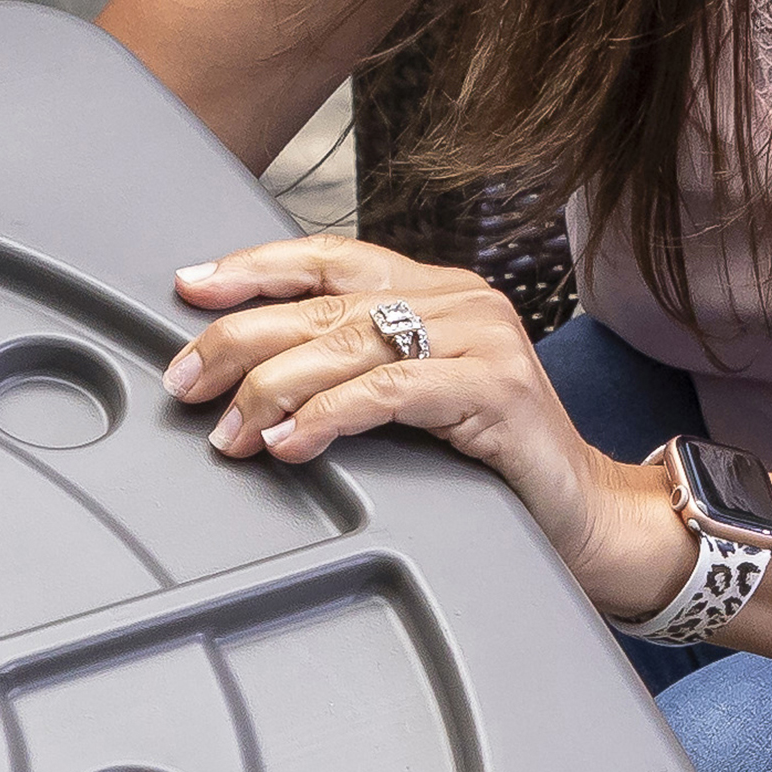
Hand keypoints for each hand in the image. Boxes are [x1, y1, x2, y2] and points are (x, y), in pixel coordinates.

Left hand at [165, 236, 696, 624]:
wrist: (585, 513)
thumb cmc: (493, 464)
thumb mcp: (412, 405)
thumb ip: (353, 375)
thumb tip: (252, 386)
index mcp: (435, 291)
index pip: (331, 258)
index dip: (257, 268)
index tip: (192, 288)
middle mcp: (460, 300)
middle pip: (326, 305)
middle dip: (241, 340)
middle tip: (186, 381)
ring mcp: (482, 339)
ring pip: (350, 345)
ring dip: (274, 389)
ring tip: (231, 430)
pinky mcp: (495, 389)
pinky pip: (392, 392)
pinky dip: (332, 416)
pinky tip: (291, 441)